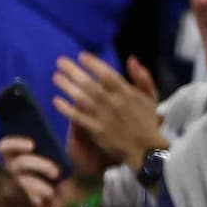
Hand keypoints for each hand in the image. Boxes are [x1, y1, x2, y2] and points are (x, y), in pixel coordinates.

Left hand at [50, 53, 164, 175]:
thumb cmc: (148, 122)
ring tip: (56, 77)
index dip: (94, 64)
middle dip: (75, 71)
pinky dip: (67, 109)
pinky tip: (56, 101)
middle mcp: (114, 102)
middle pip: (91, 84)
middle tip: (60, 61)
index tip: (82, 56)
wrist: (146, 150)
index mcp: (127, 92)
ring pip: (83, 99)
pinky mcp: (97, 131)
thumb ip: (142, 77)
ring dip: (68, 87)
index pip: (108, 74)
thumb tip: (131, 59)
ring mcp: (104, 117)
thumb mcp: (151, 97)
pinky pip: (79, 118)